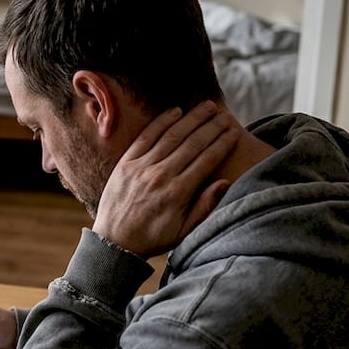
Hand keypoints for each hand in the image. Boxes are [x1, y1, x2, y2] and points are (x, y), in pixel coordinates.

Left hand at [92, 100, 238, 258]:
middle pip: (192, 143)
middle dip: (211, 126)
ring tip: (206, 106)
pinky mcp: (126, 162)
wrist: (115, 242)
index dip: (222, 143)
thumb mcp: (183, 231)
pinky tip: (175, 111)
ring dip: (191, 118)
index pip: (207, 160)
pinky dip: (161, 122)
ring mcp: (142, 167)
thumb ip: (204, 207)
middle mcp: (161, 175)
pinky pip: (146, 136)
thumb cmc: (153, 238)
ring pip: (172, 136)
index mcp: (178, 193)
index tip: (234, 131)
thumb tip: (224, 182)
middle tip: (224, 114)